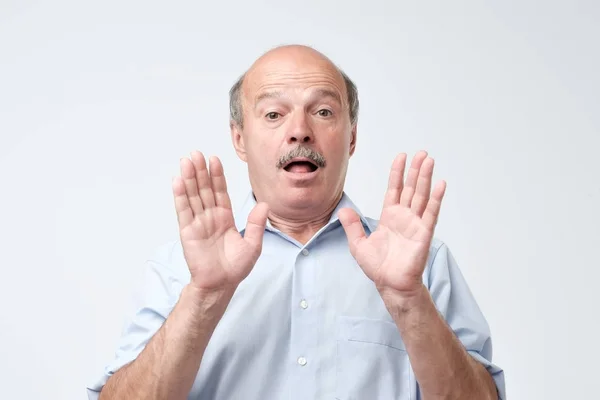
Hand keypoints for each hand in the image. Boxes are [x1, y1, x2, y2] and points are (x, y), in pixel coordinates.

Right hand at [172, 151, 268, 293]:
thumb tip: (264, 205)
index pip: (220, 191)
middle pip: (204, 189)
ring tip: (186, 161)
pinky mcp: (188, 231)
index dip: (217, 175)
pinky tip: (178, 181)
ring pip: (193, 195)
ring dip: (189, 178)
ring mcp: (198, 222)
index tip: (215, 159)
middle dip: (200, 171)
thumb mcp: (253, 245)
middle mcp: (210, 216)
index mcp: (225, 217)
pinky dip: (181, 196)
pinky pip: (184, 210)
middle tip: (196, 153)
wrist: (221, 284)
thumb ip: (256, 224)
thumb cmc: (236, 267)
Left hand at [339, 151, 445, 296]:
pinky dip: (436, 199)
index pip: (395, 189)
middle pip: (411, 188)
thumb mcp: (358, 244)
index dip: (397, 173)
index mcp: (390, 217)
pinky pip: (431, 213)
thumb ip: (352, 226)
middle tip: (422, 153)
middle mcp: (404, 217)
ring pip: (422, 195)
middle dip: (416, 170)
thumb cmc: (377, 267)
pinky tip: (440, 184)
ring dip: (426, 178)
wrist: (390, 284)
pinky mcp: (424, 233)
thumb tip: (344, 209)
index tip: (401, 157)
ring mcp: (415, 223)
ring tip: (430, 161)